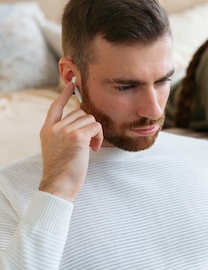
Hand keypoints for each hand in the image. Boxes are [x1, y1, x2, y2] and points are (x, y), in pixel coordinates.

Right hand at [39, 81, 102, 200]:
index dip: (64, 94)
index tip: (72, 84)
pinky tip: (94, 149)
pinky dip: (99, 137)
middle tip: (90, 142)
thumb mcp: (56, 148)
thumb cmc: (61, 171)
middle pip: (79, 112)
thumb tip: (82, 122)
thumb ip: (63, 134)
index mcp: (47, 130)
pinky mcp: (77, 136)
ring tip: (91, 147)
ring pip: (89, 118)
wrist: (58, 185)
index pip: (55, 106)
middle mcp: (54, 128)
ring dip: (95, 132)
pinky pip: (95, 126)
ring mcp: (65, 131)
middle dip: (88, 125)